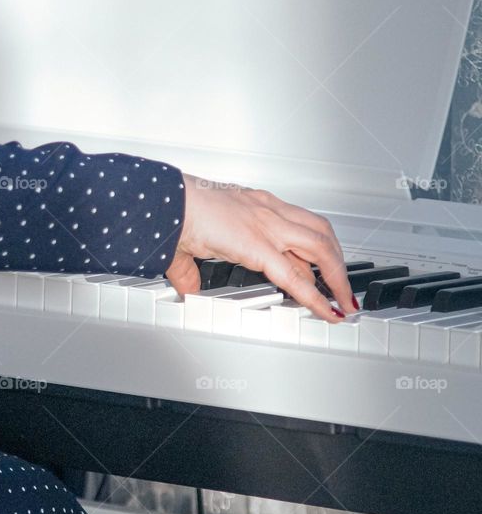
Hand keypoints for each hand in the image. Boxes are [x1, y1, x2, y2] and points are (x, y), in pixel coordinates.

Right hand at [166, 174, 354, 322]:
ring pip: (321, 248)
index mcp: (254, 204)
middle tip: (343, 285)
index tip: (322, 267)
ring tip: (344, 300)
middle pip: (320, 233)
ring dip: (338, 276)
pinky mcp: (260, 247)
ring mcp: (268, 225)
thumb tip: (188, 289)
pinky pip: (297, 276)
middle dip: (337, 261)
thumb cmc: (176, 211)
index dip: (315, 250)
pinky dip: (316, 297)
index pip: (297, 227)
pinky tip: (326, 310)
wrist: (168, 202)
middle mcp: (268, 210)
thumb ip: (191, 271)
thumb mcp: (191, 241)